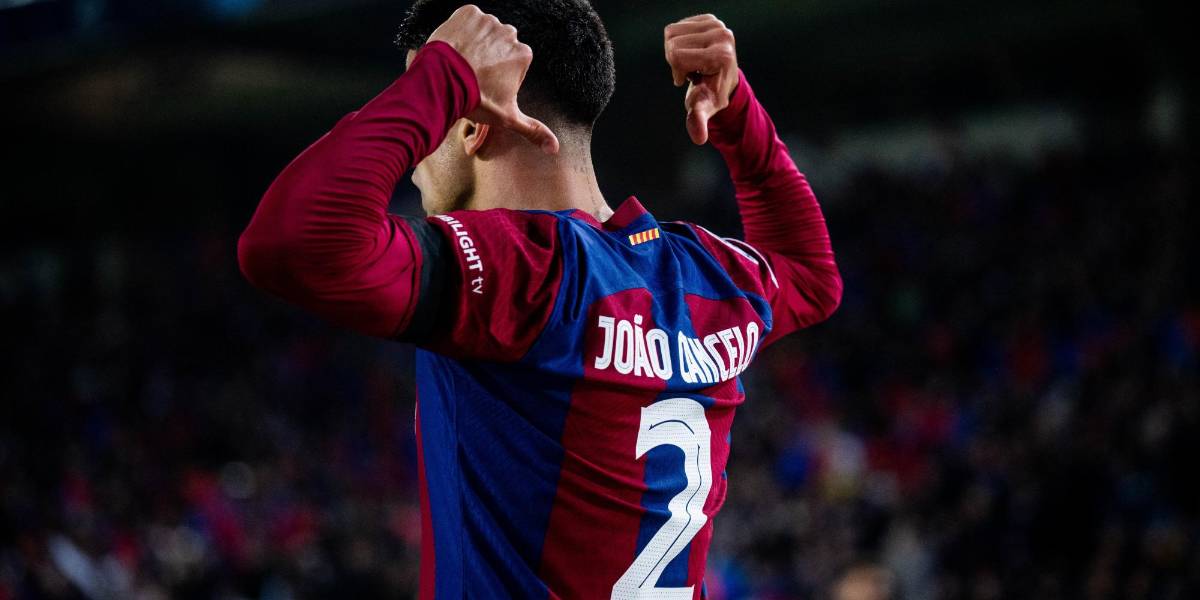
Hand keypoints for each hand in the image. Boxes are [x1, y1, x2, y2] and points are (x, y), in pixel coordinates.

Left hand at [428, 5, 558, 153]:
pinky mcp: (468, 13)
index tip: (486, 84)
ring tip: (461, 62)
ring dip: (474, 42)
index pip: (513, 61)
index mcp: (523, 55)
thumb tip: (554, 149)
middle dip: (489, 56)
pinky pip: (467, 19)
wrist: (442, 82)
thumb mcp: (507, 118)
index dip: (499, 74)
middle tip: (473, 74)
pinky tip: (455, 47)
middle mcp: (510, 33)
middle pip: (500, 44)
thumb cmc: (476, 100)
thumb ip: (533, 130)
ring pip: (483, 31)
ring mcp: (488, 21)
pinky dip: (461, 30)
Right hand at [663, 14, 738, 144]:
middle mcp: (723, 35)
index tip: (693, 80)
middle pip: (673, 44)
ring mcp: (717, 24)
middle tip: (693, 71)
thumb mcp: (704, 108)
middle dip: (676, 62)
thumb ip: (699, 120)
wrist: (723, 80)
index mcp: (721, 55)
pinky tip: (692, 52)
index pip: (678, 57)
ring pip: (671, 34)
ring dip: (675, 52)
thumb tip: (699, 138)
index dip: (677, 72)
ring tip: (693, 62)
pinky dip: (677, 42)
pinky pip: (675, 27)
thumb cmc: (711, 96)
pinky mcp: (709, 19)